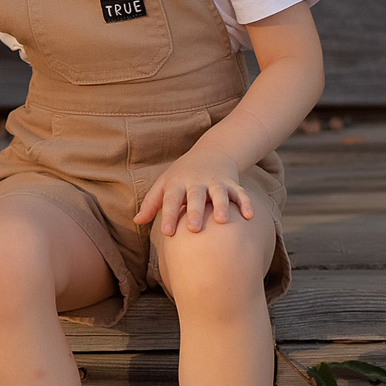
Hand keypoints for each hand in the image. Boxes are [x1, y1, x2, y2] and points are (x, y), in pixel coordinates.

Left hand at [133, 149, 253, 237]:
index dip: (168, 215)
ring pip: (219, 193)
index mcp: (178, 184)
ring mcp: (215, 182)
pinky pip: (240, 193)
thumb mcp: (164, 185)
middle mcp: (196, 182)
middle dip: (195, 212)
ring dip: (220, 205)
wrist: (211, 153)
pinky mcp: (232, 183)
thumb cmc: (181, 175)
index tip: (167, 232)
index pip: (171, 199)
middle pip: (195, 196)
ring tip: (222, 220)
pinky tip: (249, 216)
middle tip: (194, 229)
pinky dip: (245, 203)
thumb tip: (136, 222)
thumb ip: (151, 203)